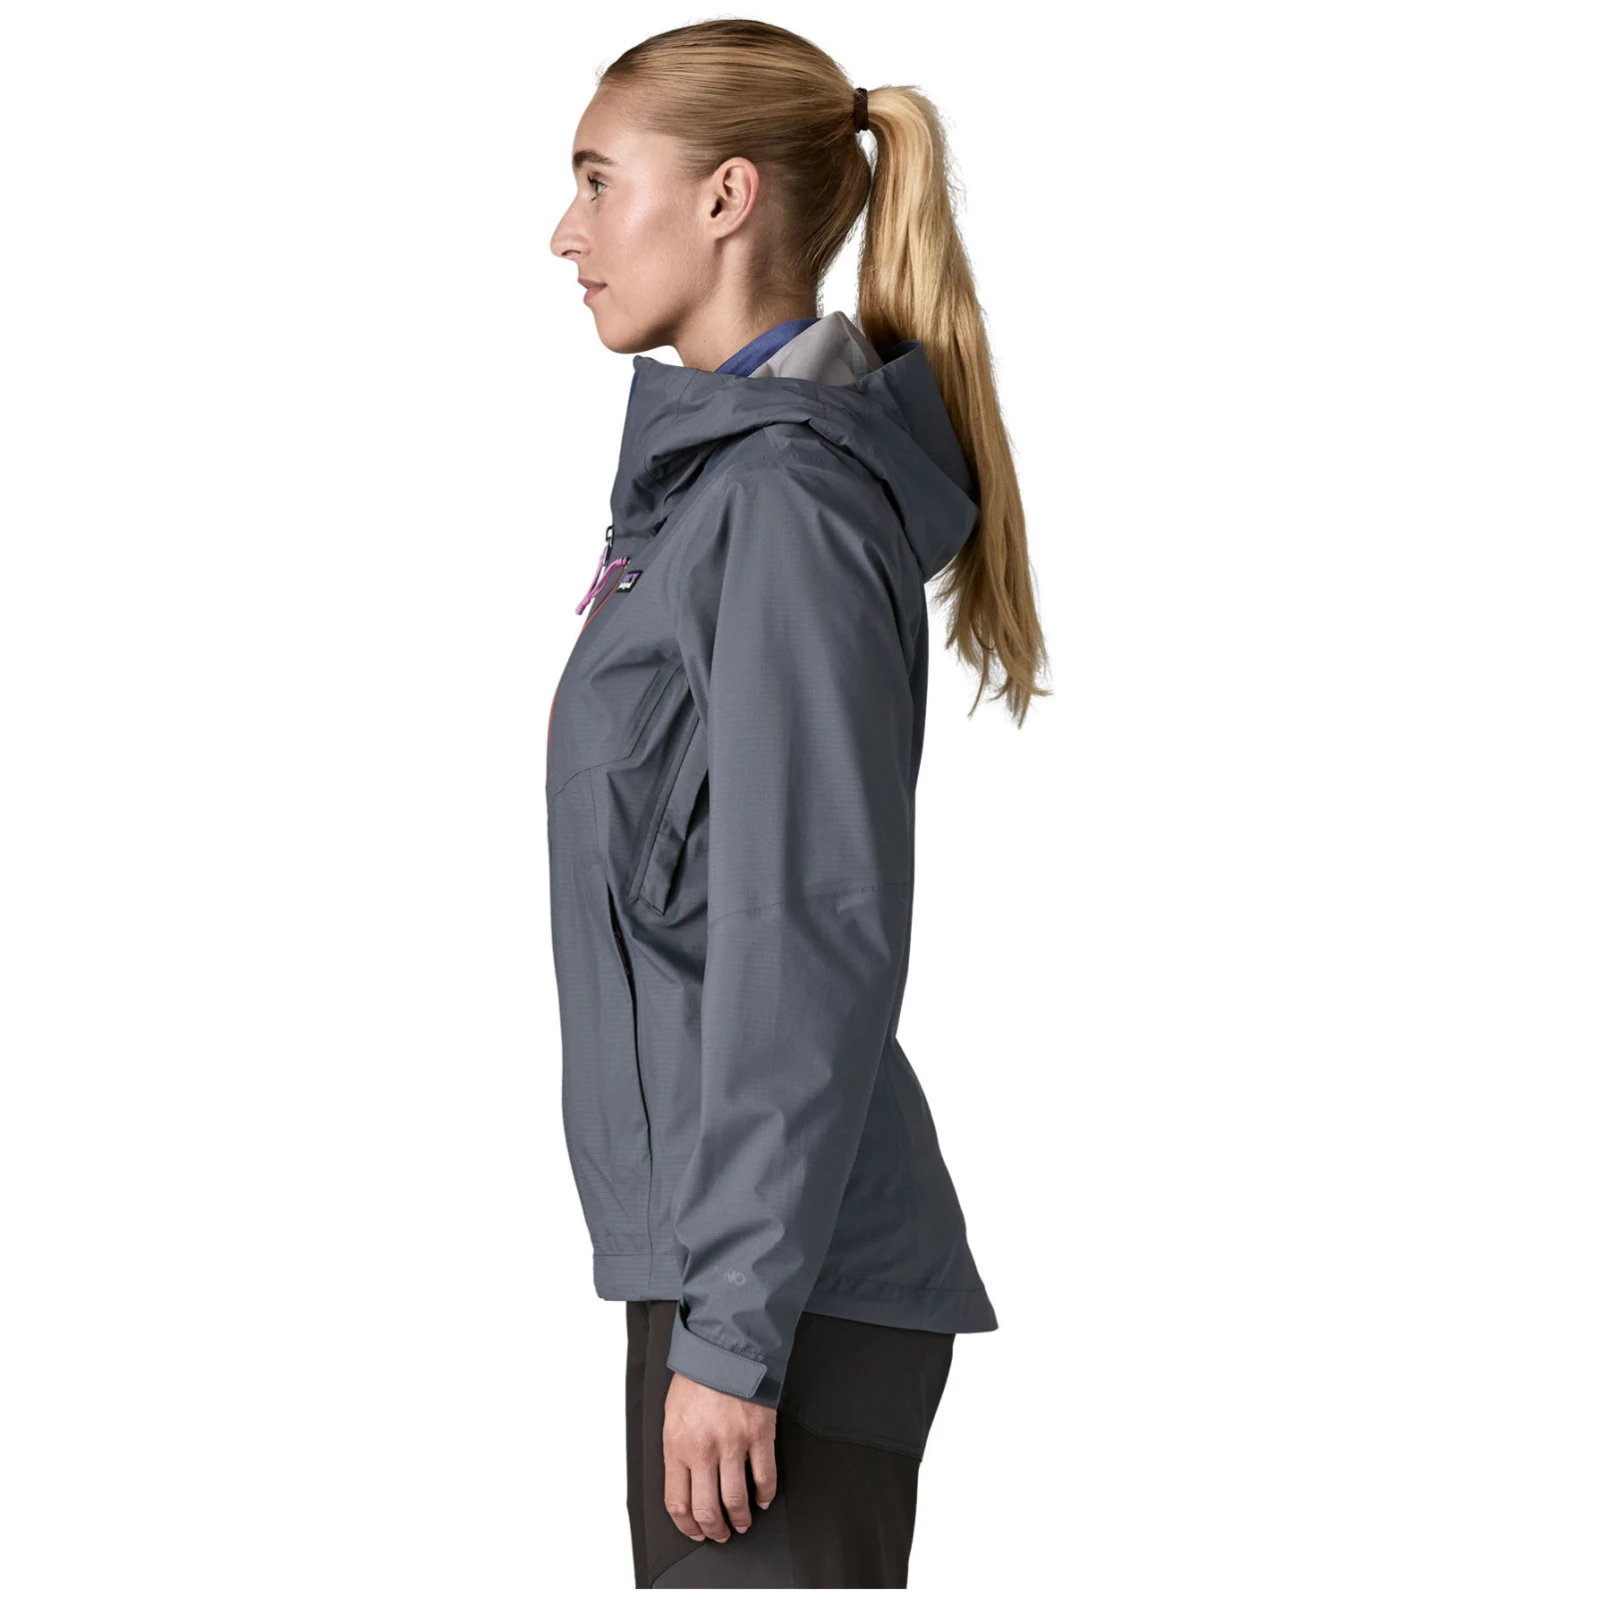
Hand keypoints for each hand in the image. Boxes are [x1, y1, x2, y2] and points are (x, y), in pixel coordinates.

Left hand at [662, 1370, 777, 1541]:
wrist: (725, 1347)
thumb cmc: (697, 1377)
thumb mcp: (672, 1414)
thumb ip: (676, 1450)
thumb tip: (683, 1482)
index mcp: (677, 1445)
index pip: (678, 1502)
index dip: (687, 1525)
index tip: (695, 1532)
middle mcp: (703, 1450)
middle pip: (708, 1509)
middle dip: (715, 1530)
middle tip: (721, 1534)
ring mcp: (733, 1444)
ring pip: (736, 1500)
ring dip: (741, 1519)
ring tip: (743, 1523)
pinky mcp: (760, 1435)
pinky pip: (765, 1477)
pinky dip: (765, 1495)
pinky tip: (763, 1500)